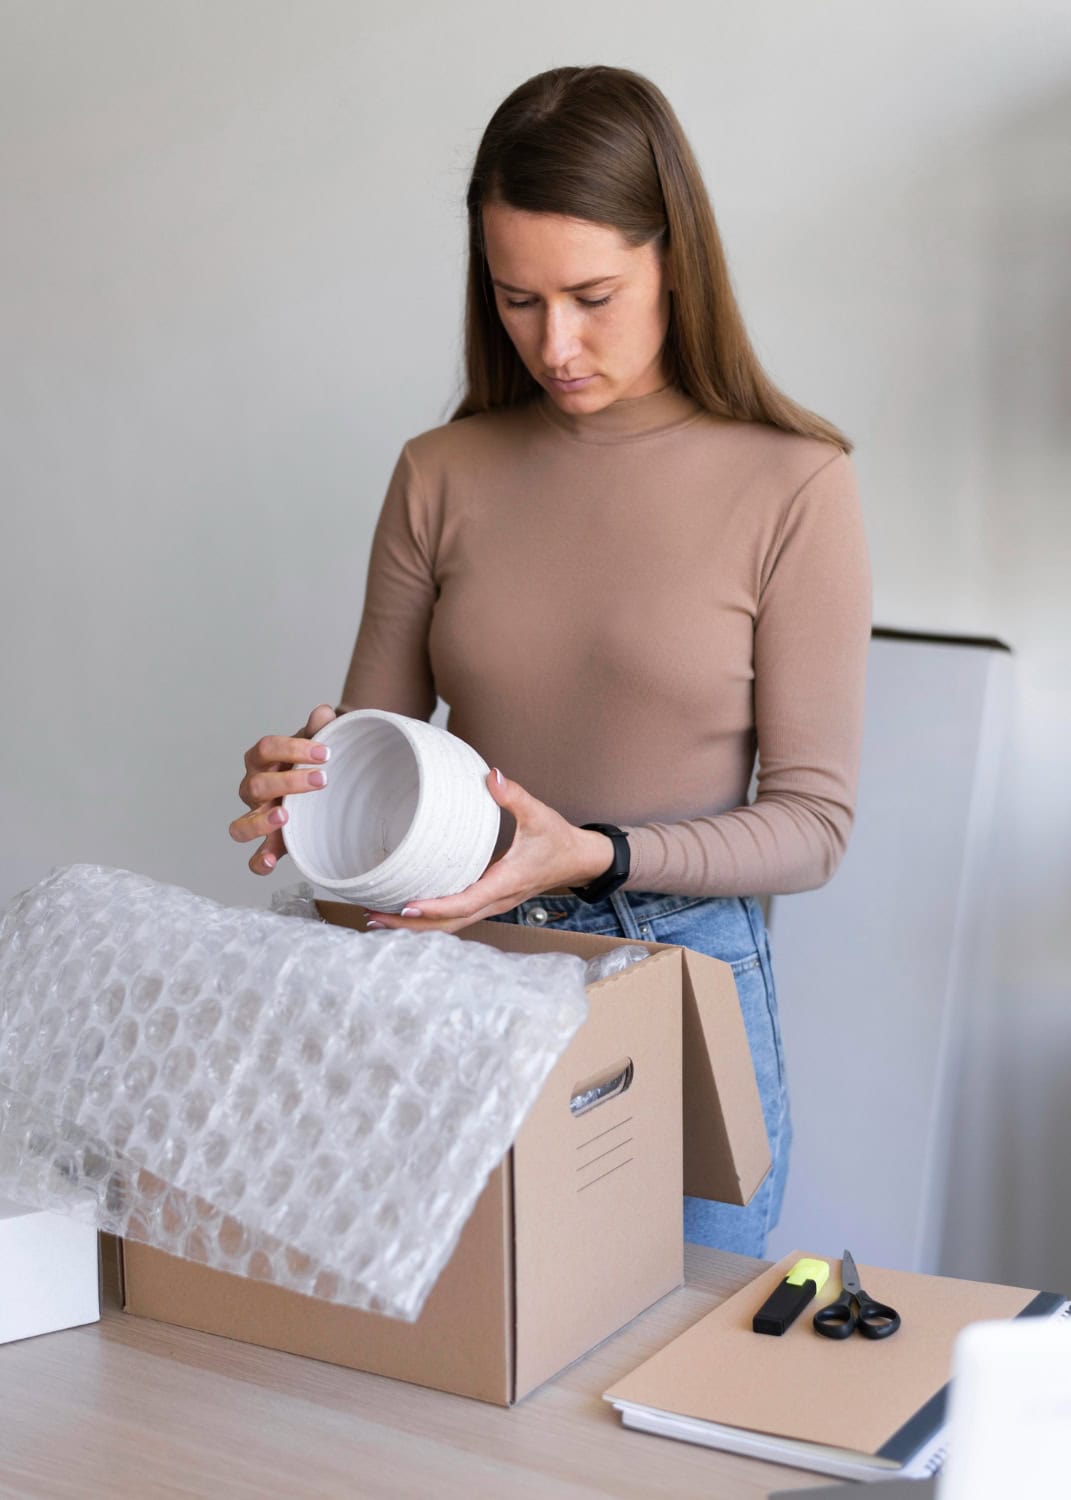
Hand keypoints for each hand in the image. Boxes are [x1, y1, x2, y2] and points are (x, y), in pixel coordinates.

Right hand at [229, 703, 336, 874]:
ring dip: (261, 821)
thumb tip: (323, 712)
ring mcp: (256, 818)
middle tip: (322, 779)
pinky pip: (252, 859)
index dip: (292, 748)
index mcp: (262, 761)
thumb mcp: (316, 744)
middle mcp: (253, 790)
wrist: (321, 785)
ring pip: (241, 825)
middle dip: (289, 781)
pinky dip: (258, 861)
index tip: (324, 752)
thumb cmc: (310, 763)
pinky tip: (271, 862)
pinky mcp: (269, 844)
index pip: (266, 749)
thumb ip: (318, 729)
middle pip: (257, 784)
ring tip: (286, 816)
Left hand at [362, 770, 614, 933]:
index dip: (436, 907)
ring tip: (378, 919)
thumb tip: (490, 775)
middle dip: (411, 926)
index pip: (466, 902)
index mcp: (506, 882)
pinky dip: (430, 919)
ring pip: (450, 925)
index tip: (407, 906)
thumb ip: (514, 795)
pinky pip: (456, 916)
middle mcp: (496, 900)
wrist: (579, 861)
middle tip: (374, 918)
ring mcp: (491, 904)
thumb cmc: (559, 840)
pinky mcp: (488, 900)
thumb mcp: (540, 814)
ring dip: (416, 927)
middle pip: (448, 924)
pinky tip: (407, 912)